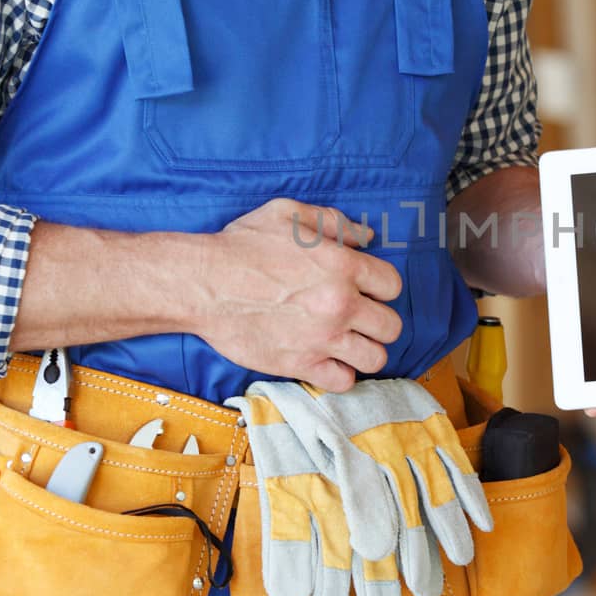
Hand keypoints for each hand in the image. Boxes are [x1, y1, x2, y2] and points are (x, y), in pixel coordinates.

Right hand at [194, 198, 402, 393]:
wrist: (202, 284)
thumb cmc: (242, 245)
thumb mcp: (288, 214)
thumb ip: (334, 221)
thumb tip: (365, 237)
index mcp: (343, 266)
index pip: (392, 285)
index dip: (381, 287)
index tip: (366, 290)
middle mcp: (340, 304)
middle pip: (391, 326)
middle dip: (378, 321)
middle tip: (359, 319)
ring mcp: (322, 338)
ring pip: (375, 358)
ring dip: (365, 350)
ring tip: (348, 343)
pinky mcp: (300, 365)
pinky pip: (343, 382)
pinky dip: (340, 374)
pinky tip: (328, 360)